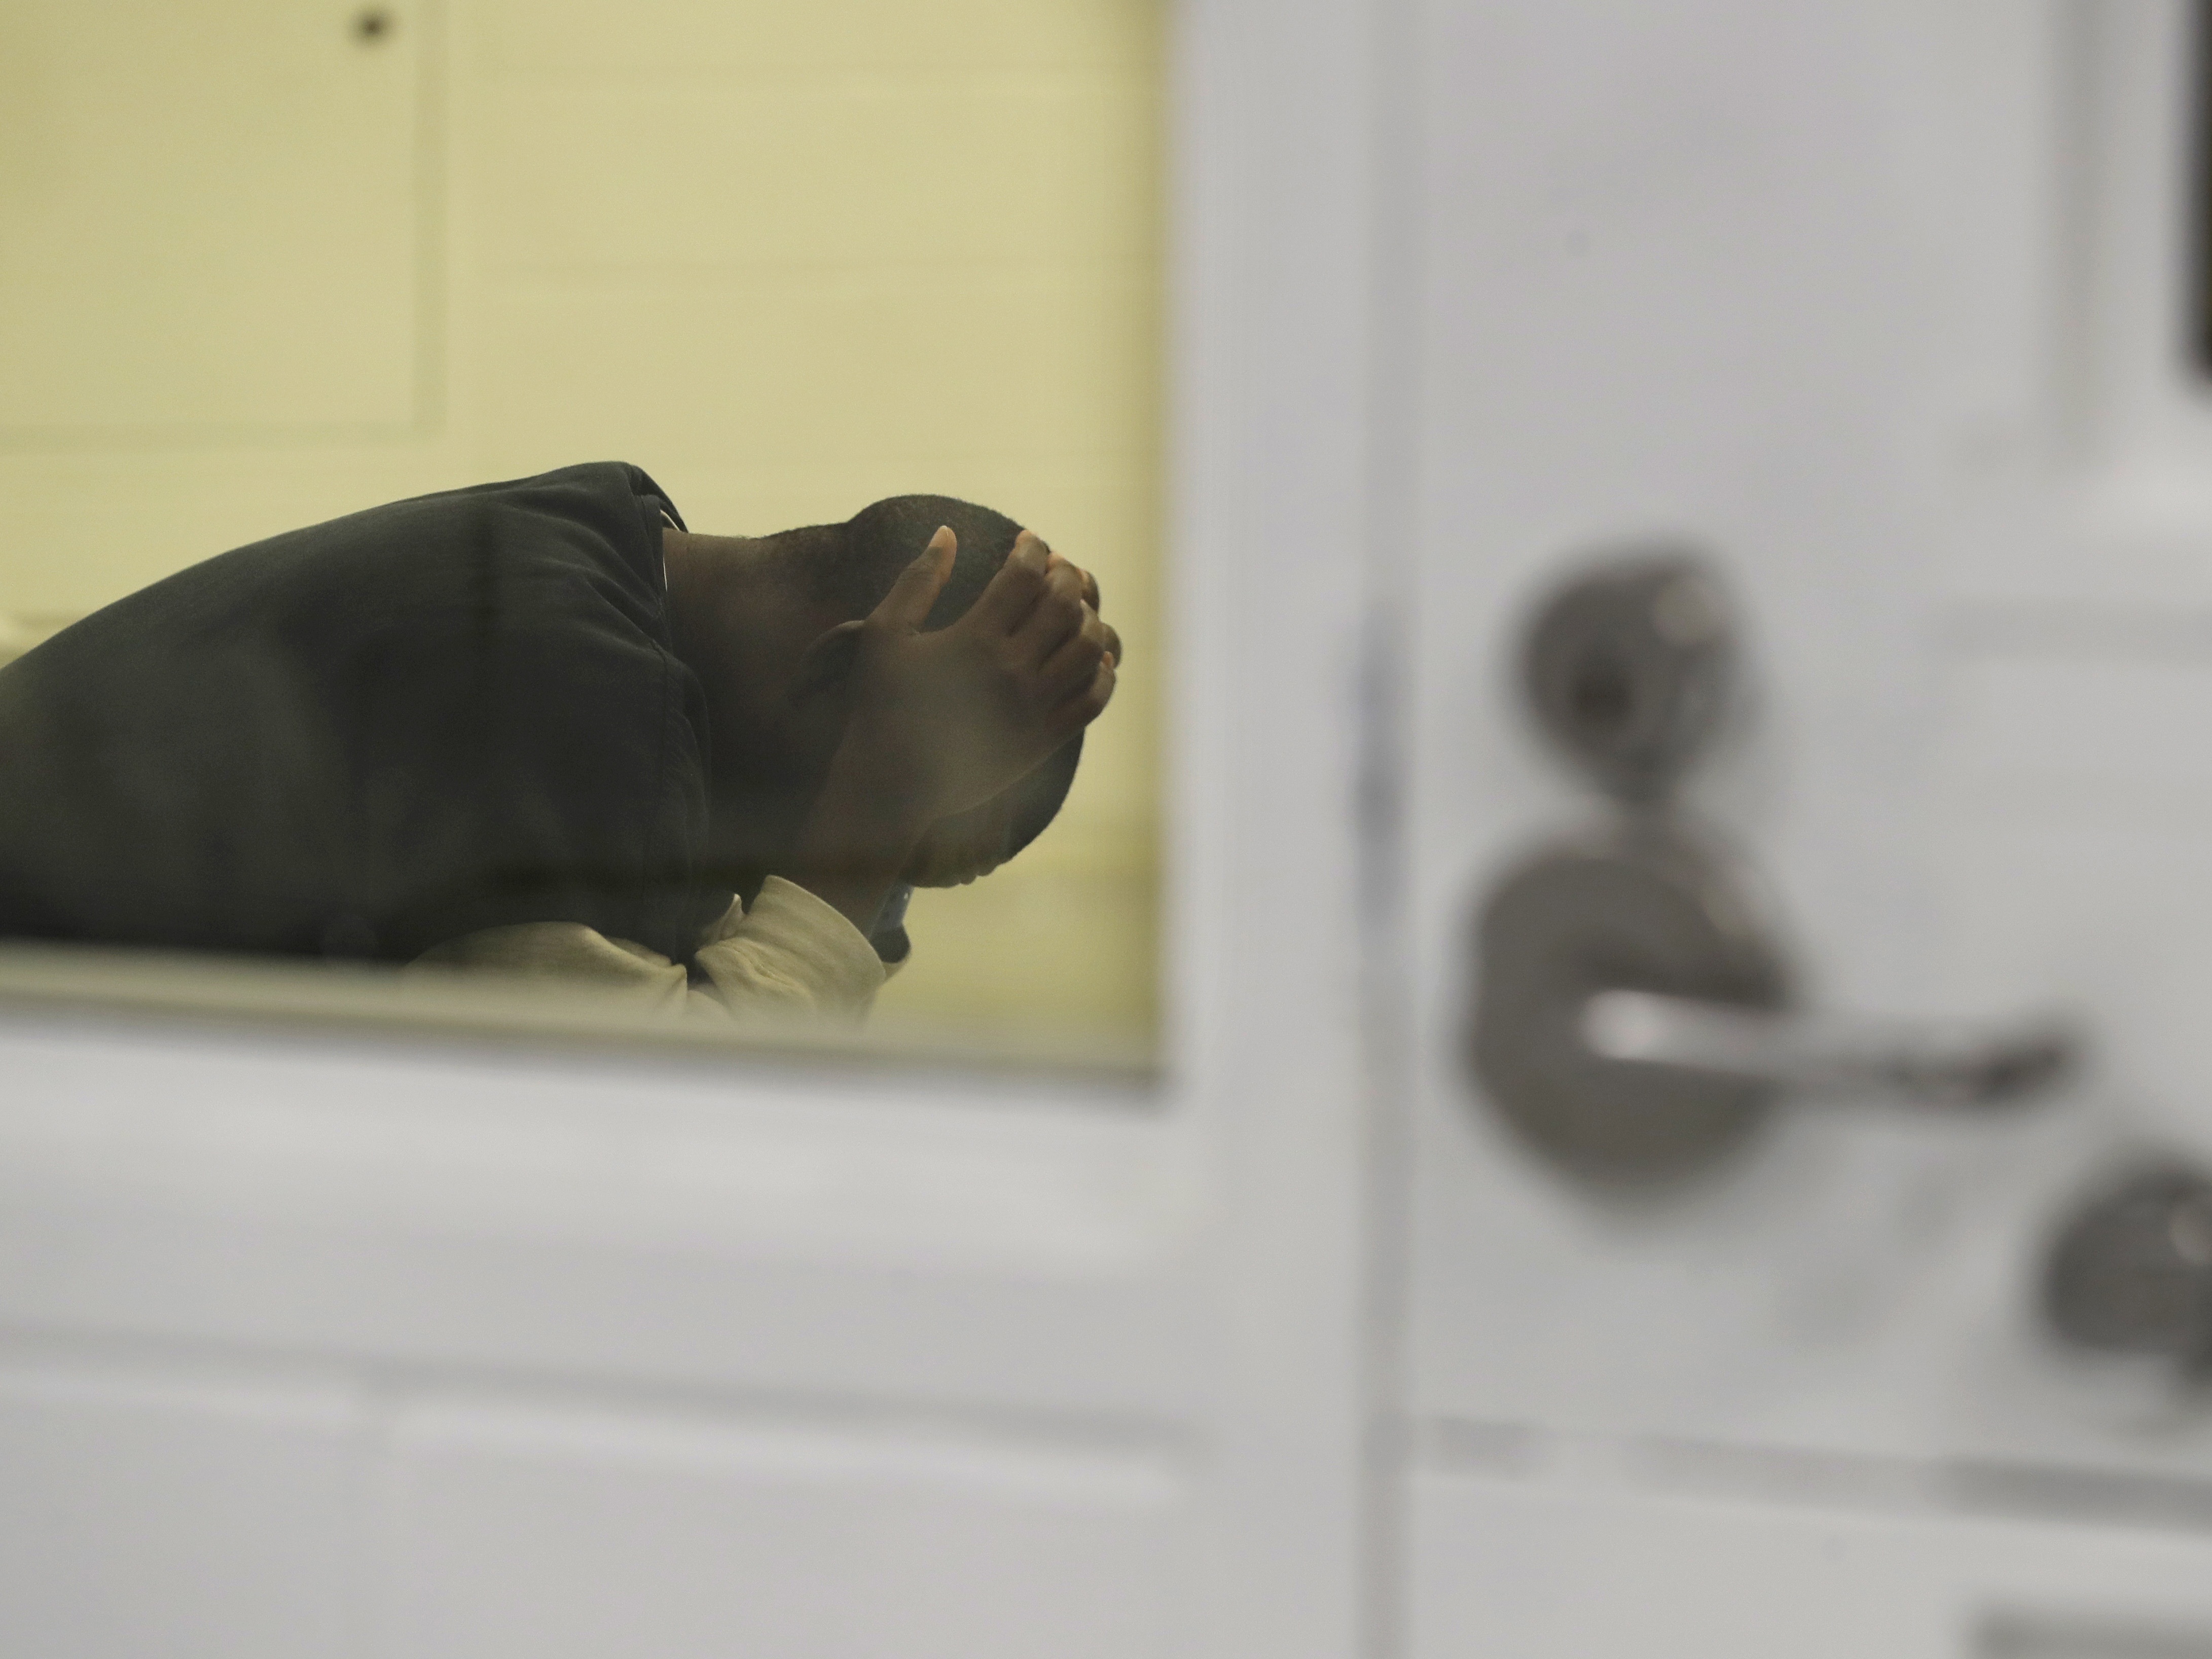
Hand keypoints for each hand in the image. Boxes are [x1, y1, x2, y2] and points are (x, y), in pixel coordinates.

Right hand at [838, 526, 1118, 825]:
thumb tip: (946, 532)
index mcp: (972, 639)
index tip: (1030, 542)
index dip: (1033, 549)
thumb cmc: (881, 704)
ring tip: (1075, 610)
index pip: (1024, 576)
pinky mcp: (1043, 742)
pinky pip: (1092, 701)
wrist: (890, 784)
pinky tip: (1091, 659)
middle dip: (1068, 575)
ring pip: (1088, 649)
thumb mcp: (885, 635)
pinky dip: (1101, 674)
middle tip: (1059, 568)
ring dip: (1089, 619)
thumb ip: (918, 580)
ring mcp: (1032, 709)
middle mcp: (1010, 671)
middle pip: (1064, 605)